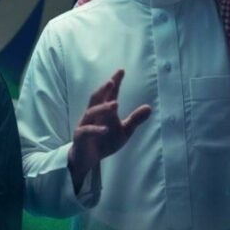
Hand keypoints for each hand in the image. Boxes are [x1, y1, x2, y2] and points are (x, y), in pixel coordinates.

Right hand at [67, 69, 151, 192]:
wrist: (87, 159)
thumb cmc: (105, 141)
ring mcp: (85, 124)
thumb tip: (149, 107)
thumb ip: (135, 120)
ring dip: (103, 107)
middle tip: (112, 81)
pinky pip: (86, 130)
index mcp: (103, 111)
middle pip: (96, 98)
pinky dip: (96, 129)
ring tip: (115, 104)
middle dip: (104, 89)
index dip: (115, 82)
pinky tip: (106, 129)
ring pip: (91, 112)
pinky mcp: (80, 136)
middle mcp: (93, 114)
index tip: (121, 71)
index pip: (109, 93)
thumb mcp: (124, 131)